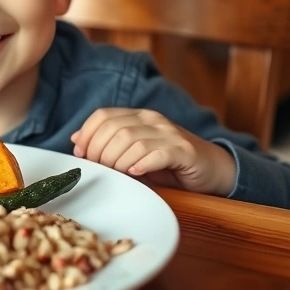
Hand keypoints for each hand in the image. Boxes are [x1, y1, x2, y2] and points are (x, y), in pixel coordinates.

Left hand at [70, 108, 235, 195]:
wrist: (212, 168)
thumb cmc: (169, 163)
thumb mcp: (136, 152)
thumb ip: (110, 144)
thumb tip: (77, 140)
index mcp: (139, 116)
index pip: (103, 115)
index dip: (87, 134)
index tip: (81, 154)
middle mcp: (153, 120)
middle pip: (115, 129)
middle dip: (100, 152)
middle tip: (100, 168)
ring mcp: (169, 133)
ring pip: (132, 141)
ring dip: (118, 161)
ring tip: (118, 174)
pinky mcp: (183, 151)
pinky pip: (156, 154)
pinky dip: (141, 164)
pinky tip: (136, 174)